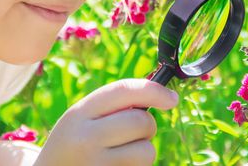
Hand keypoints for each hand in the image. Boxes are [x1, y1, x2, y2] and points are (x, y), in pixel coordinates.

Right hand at [34, 79, 177, 165]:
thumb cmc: (75, 142)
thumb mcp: (82, 117)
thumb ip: (113, 104)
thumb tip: (161, 95)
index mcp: (80, 113)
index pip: (125, 90)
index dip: (154, 90)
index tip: (172, 98)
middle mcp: (86, 138)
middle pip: (141, 122)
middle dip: (147, 126)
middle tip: (134, 133)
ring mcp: (95, 164)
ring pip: (146, 151)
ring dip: (143, 151)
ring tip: (121, 153)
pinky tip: (115, 165)